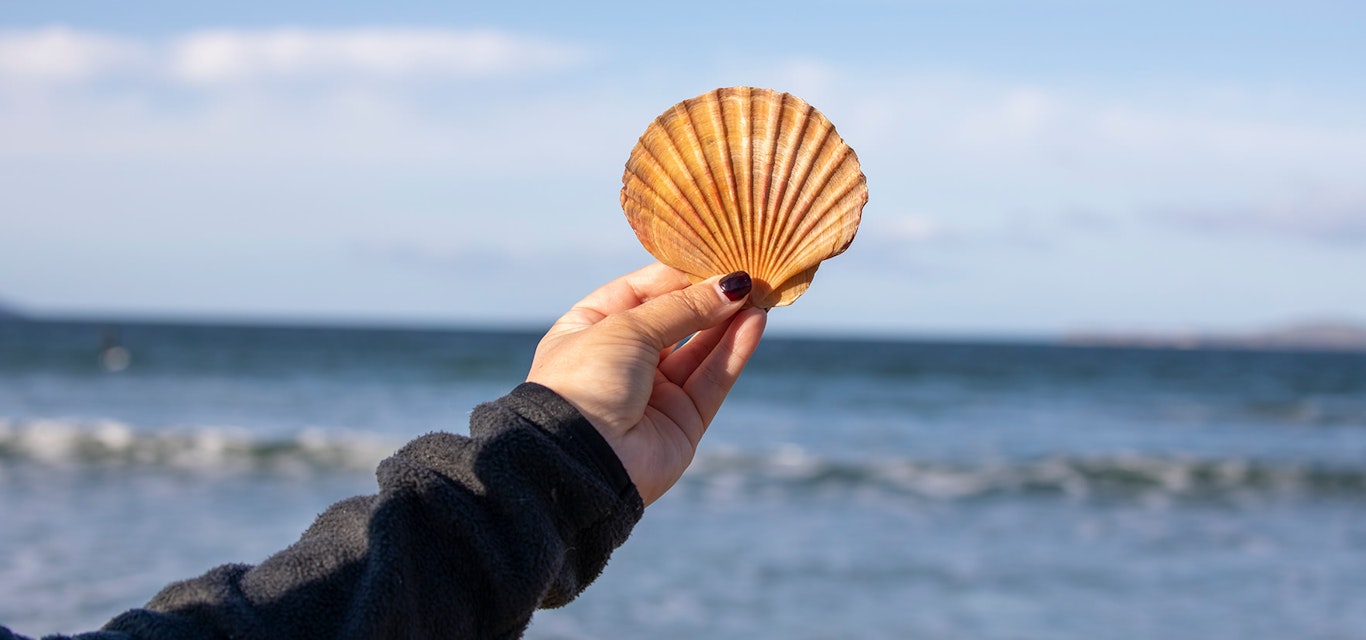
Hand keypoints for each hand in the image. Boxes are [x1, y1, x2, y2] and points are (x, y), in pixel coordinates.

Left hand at [526, 263, 766, 505]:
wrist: (580, 459)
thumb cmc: (587, 380)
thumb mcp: (628, 327)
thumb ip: (683, 307)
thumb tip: (730, 285)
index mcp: (592, 328)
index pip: (643, 290)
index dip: (680, 274)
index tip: (716, 255)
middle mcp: (623, 359)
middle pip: (677, 320)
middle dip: (710, 298)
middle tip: (749, 273)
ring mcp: (653, 392)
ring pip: (700, 349)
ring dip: (729, 322)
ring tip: (760, 294)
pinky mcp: (682, 421)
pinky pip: (713, 379)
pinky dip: (734, 351)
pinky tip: (754, 322)